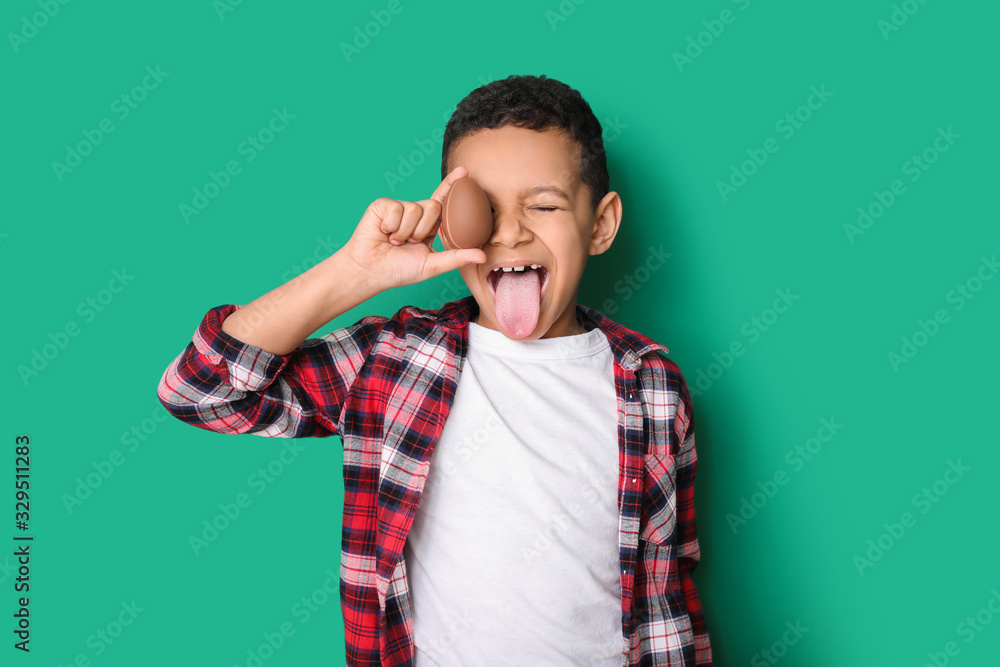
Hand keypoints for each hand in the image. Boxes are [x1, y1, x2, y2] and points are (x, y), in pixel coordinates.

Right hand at [342, 166, 487, 292]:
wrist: (370, 271)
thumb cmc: (399, 271)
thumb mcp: (432, 265)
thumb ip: (456, 258)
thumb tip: (483, 256)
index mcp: (428, 225)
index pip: (443, 201)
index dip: (452, 185)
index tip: (465, 172)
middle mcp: (415, 213)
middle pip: (434, 206)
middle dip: (423, 230)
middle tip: (409, 243)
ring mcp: (398, 207)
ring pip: (415, 209)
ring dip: (406, 232)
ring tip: (394, 241)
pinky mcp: (382, 205)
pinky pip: (396, 208)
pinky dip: (391, 226)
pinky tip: (383, 233)